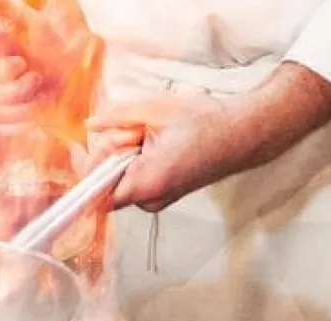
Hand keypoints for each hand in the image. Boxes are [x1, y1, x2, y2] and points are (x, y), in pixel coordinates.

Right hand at [0, 2, 81, 133]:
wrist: (62, 72)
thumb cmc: (47, 44)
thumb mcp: (32, 23)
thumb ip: (9, 10)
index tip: (21, 64)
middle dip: (15, 91)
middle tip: (37, 79)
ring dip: (22, 108)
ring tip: (42, 95)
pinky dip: (21, 122)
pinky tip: (35, 108)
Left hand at [87, 91, 233, 211]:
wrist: (243, 134)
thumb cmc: (204, 122)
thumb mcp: (155, 110)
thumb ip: (117, 118)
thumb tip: (90, 126)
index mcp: (146, 183)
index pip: (98, 195)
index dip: (89, 171)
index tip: (87, 147)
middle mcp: (151, 199)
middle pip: (107, 183)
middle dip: (112, 153)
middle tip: (136, 132)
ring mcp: (158, 200)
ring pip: (122, 180)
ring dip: (126, 155)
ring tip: (152, 136)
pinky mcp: (164, 194)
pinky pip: (136, 179)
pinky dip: (138, 160)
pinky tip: (157, 144)